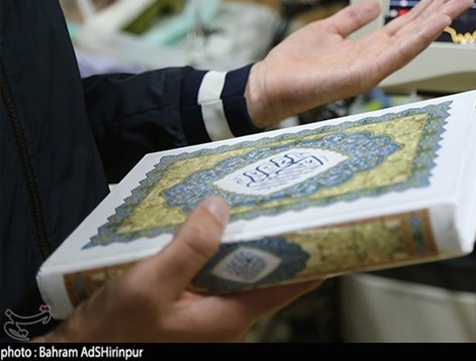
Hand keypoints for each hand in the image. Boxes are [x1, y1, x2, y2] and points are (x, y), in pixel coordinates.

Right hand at [39, 197, 320, 342]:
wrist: (80, 354)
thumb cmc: (114, 333)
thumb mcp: (150, 285)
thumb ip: (189, 247)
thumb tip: (221, 206)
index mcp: (230, 317)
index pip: (289, 285)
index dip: (311, 256)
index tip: (326, 224)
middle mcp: (228, 319)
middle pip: (266, 273)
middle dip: (274, 237)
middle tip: (283, 198)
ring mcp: (209, 315)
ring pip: (239, 272)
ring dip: (243, 240)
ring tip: (249, 202)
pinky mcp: (190, 309)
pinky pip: (215, 275)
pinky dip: (217, 250)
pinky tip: (208, 226)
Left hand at [245, 0, 474, 127]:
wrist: (270, 84)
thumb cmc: (294, 64)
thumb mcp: (327, 29)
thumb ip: (351, 18)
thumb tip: (372, 5)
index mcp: (370, 47)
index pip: (408, 22)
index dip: (430, 5)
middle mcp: (377, 57)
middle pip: (418, 28)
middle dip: (444, 7)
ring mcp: (374, 67)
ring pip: (415, 39)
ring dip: (440, 19)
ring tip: (462, 2)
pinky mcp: (365, 75)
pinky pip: (398, 54)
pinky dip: (420, 37)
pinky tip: (437, 22)